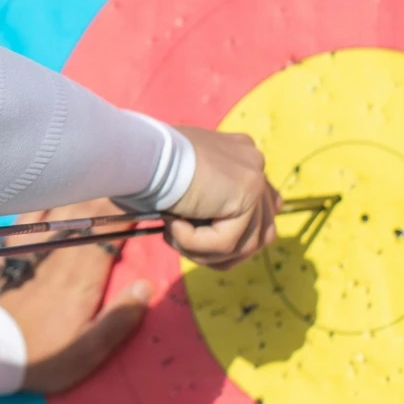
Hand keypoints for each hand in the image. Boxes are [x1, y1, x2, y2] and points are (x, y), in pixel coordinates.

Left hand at [0, 201, 152, 394]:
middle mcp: (59, 253)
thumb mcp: (89, 351)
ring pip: (59, 207)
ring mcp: (31, 247)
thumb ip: (120, 318)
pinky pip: (28, 215)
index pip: (111, 231)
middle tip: (124, 183)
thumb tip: (146, 284)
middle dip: (108, 194)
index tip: (142, 199)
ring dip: (80, 191)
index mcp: (83, 275)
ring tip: (96, 178)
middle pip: (88, 212)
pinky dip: (44, 200)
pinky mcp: (8, 248)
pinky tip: (52, 189)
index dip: (128, 211)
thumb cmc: (44, 355)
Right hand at [163, 126, 279, 269]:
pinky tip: (172, 226)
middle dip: (223, 250)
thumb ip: (207, 198)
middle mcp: (254, 163)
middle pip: (261, 231)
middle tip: (182, 243)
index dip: (232, 233)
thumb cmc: (149, 165)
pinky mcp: (247, 196)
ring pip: (245, 244)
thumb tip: (210, 230)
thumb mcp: (184, 179)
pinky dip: (195, 244)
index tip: (195, 234)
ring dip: (205, 251)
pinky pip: (227, 243)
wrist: (142, 152)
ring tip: (172, 236)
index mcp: (240, 155)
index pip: (261, 207)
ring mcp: (255, 179)